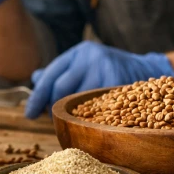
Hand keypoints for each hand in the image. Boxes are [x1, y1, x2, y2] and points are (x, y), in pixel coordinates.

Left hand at [24, 42, 173, 118]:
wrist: (144, 68)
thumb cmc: (107, 70)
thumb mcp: (82, 65)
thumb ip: (60, 72)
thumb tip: (35, 79)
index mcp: (77, 52)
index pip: (51, 75)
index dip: (38, 96)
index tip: (29, 113)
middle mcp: (90, 57)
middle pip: (62, 88)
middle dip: (52, 106)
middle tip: (50, 119)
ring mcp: (105, 68)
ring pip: (79, 99)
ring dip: (72, 114)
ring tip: (71, 120)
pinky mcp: (119, 81)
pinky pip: (98, 106)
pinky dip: (92, 117)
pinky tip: (91, 121)